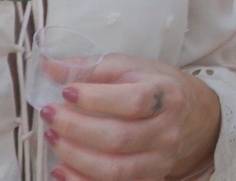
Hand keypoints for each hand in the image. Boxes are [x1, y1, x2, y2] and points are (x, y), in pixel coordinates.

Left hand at [43, 56, 219, 180]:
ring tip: (52, 138)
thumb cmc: (151, 88)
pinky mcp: (149, 180)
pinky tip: (60, 168)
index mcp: (167, 96)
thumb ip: (91, 67)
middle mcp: (168, 132)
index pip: (134, 101)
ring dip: (74, 156)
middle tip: (50, 114)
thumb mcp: (129, 68)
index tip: (67, 91)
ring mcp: (160, 161)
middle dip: (76, 128)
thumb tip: (48, 67)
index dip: (96, 99)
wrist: (187, 116)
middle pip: (119, 138)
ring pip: (114, 170)